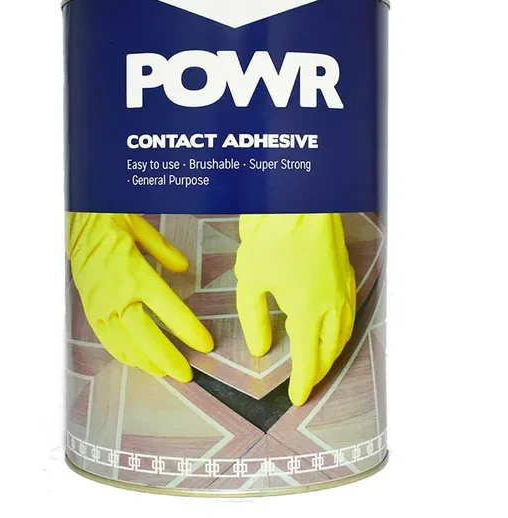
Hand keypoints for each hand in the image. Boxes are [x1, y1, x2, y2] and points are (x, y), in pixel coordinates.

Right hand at [68, 213, 213, 380]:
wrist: (74, 225)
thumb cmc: (110, 223)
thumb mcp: (142, 229)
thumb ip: (166, 252)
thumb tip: (185, 268)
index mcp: (137, 275)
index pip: (170, 311)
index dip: (190, 331)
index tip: (206, 345)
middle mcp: (119, 296)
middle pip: (148, 337)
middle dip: (169, 358)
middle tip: (187, 374)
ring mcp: (102, 307)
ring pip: (127, 344)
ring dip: (147, 362)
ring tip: (165, 373)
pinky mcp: (90, 311)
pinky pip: (107, 340)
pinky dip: (123, 354)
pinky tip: (136, 361)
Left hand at [234, 213, 355, 404]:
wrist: (301, 200)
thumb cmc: (272, 237)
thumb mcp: (251, 281)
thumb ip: (255, 319)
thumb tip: (260, 348)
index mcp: (308, 312)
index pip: (308, 360)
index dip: (303, 383)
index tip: (296, 398)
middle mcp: (333, 306)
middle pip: (331, 351)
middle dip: (320, 371)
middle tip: (308, 384)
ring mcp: (343, 288)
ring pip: (344, 333)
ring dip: (333, 352)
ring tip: (319, 360)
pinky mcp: (345, 273)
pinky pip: (349, 312)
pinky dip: (341, 329)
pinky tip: (331, 326)